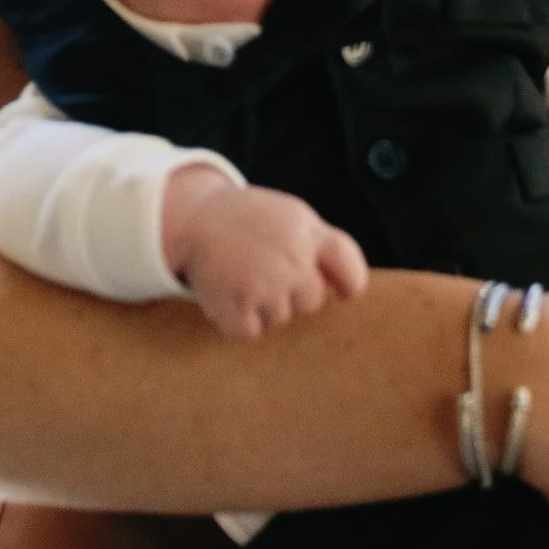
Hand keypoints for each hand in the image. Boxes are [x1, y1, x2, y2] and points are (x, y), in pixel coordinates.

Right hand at [161, 167, 368, 339]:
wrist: (197, 217)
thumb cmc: (253, 220)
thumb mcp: (294, 217)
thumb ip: (323, 246)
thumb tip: (346, 290)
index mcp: (311, 235)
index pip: (351, 273)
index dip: (348, 286)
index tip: (342, 292)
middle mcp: (293, 262)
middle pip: (312, 303)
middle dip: (294, 294)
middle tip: (267, 271)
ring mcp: (264, 286)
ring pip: (280, 319)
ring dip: (264, 307)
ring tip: (245, 276)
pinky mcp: (235, 307)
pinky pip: (250, 332)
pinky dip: (239, 321)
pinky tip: (231, 294)